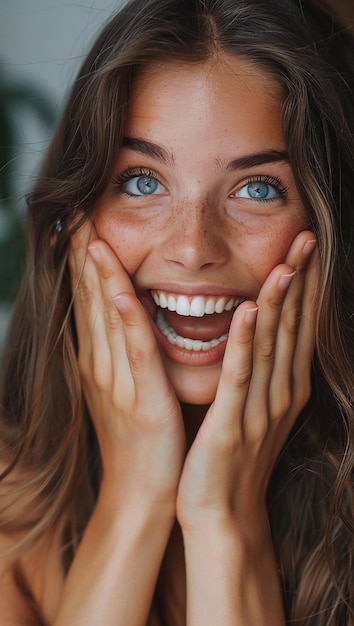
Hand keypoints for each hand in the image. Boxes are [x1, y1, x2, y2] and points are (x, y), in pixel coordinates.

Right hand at [69, 221, 184, 511]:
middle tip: (73, 210)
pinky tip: (122, 289)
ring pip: (106, 316)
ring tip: (87, 233)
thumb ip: (124, 349)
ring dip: (97, 274)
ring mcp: (117, 380)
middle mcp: (100, 363)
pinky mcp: (142, 397)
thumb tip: (126, 313)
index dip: (81, 259)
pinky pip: (134, 350)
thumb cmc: (140, 438)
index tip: (77, 221)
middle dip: (81, 254)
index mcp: (99, 359)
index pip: (89, 298)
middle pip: (89, 299)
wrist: (142, 490)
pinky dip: (126, 318)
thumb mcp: (124, 386)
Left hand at [176, 230, 318, 535]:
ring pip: (272, 346)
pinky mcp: (233, 426)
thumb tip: (261, 334)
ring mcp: (260, 410)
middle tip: (307, 238)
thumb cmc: (233, 460)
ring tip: (286, 262)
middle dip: (301, 282)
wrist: (222, 514)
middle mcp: (281, 395)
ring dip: (280, 303)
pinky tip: (249, 312)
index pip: (299, 328)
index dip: (306, 287)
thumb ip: (260, 372)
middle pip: (293, 329)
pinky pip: (240, 377)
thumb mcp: (256, 410)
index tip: (307, 249)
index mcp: (285, 389)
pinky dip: (245, 343)